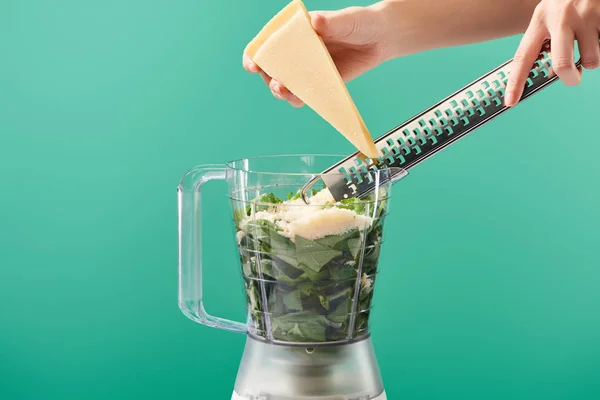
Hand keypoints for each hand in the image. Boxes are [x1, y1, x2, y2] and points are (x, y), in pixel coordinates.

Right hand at [242, 4, 391, 107]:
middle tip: (276, 83)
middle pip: (270, 67)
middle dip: (267, 77)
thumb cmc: (360, 22)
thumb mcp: (346, 19)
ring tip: (285, 92)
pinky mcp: (318, 83)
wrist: (380, 38)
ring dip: (280, 91)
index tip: (253, 63)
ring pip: (284, 84)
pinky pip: (303, 95)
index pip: (266, 42)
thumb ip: (330, 22)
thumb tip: (316, 22)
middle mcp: (295, 51)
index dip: (254, 54)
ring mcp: (305, 69)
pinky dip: (299, 99)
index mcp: (294, 31)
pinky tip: (301, 99)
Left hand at [505, 0, 599, 106]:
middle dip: (569, 78)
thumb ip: (547, 40)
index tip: (509, 101)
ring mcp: (585, 16)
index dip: (515, 82)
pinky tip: (599, 28)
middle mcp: (561, 18)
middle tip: (573, 77)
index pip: (523, 57)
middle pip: (562, 65)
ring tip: (590, 39)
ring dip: (593, 57)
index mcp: (540, 20)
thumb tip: (552, 72)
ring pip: (592, 59)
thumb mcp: (550, 14)